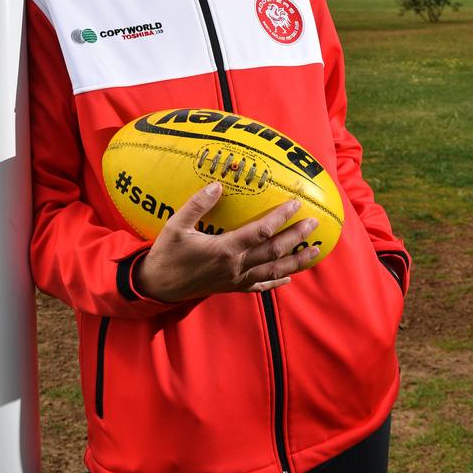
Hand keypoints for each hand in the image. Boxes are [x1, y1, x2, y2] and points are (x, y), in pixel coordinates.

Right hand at [135, 181, 319, 301]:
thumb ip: (197, 204)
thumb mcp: (175, 225)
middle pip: (274, 251)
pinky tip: (289, 277)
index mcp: (224, 249)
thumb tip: (218, 185)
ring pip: (273, 271)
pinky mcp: (232, 287)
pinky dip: (276, 282)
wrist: (157, 287)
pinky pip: (259, 286)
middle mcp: (235, 266)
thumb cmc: (166, 254)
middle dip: (296, 237)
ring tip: (315, 251)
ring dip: (296, 261)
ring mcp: (235, 279)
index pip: (260, 231)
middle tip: (314, 223)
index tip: (295, 203)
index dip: (280, 217)